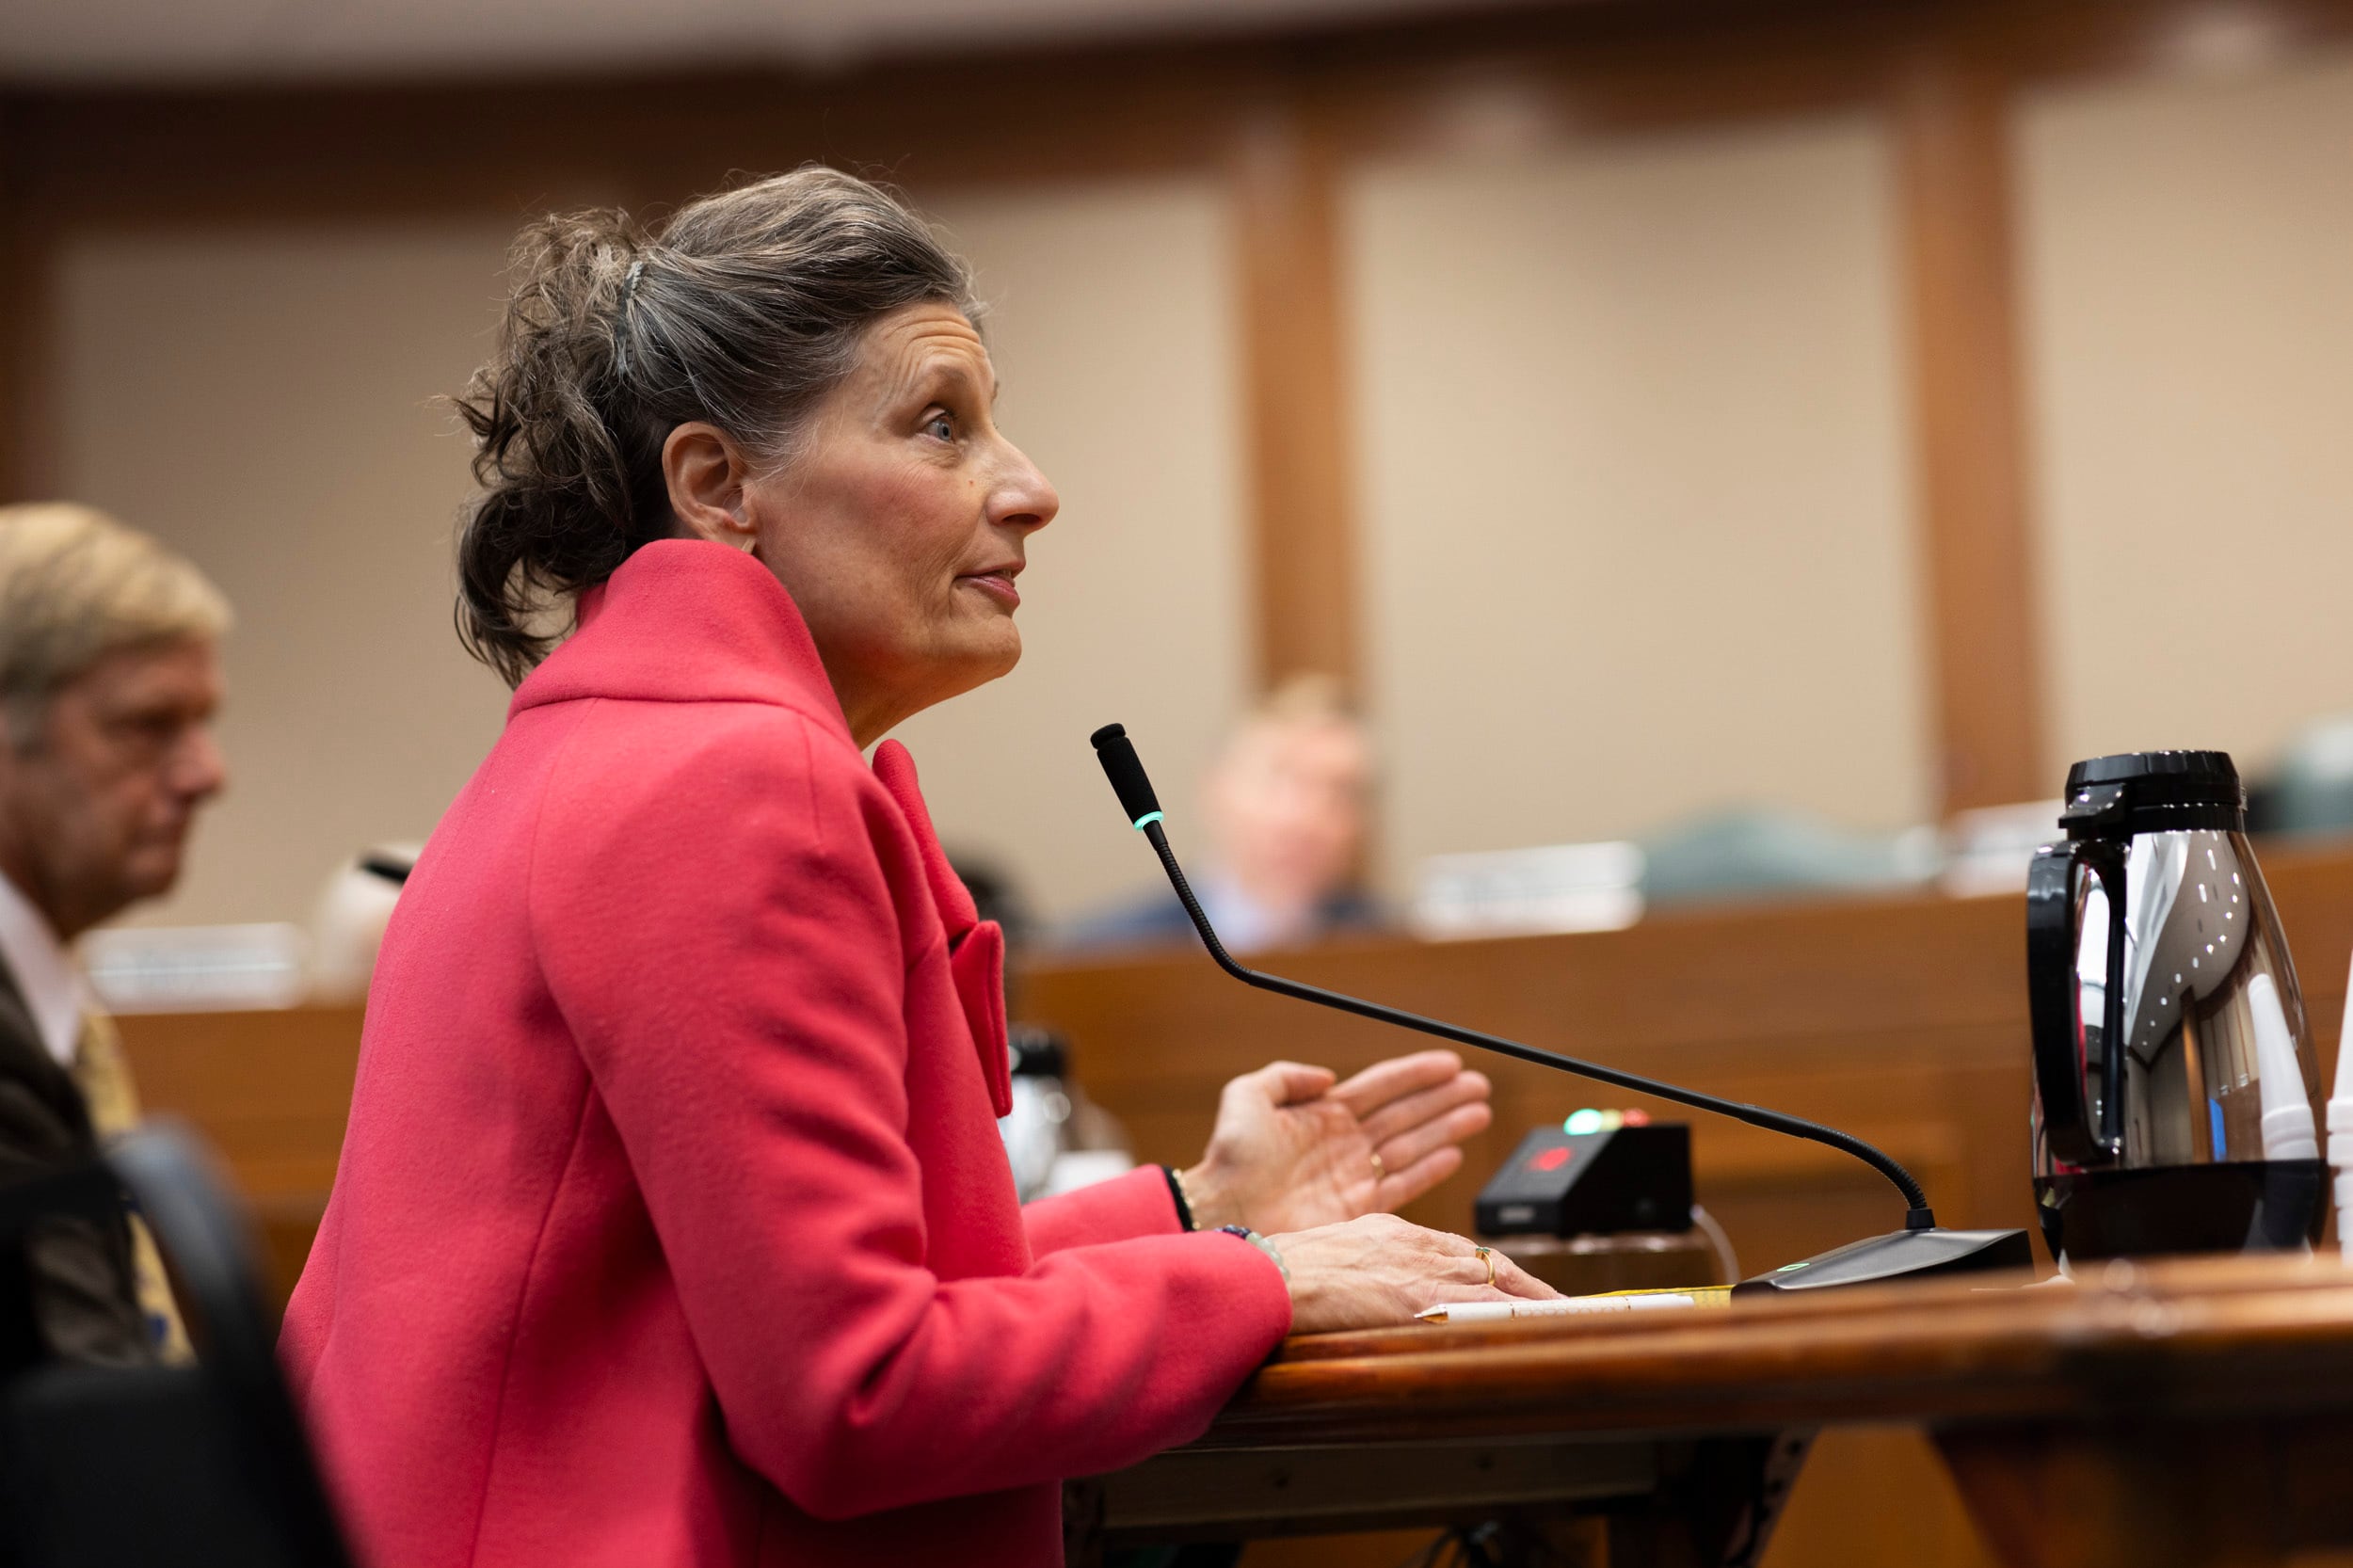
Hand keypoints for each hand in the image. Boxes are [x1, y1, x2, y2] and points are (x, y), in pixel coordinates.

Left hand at [1180, 1050, 1491, 1234]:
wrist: (1224, 1213)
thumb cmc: (1229, 1159)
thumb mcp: (1247, 1097)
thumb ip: (1285, 1076)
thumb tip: (1329, 1077)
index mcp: (1323, 1113)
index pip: (1382, 1086)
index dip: (1417, 1073)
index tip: (1450, 1062)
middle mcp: (1344, 1142)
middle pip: (1406, 1113)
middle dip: (1444, 1098)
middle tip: (1479, 1085)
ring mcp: (1354, 1175)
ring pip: (1413, 1144)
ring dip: (1448, 1128)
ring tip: (1479, 1112)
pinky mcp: (1358, 1209)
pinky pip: (1404, 1184)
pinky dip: (1431, 1169)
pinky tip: (1454, 1154)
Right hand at [1272, 1214, 1557, 1332]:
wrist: (1267, 1278)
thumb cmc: (1284, 1274)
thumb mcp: (1333, 1258)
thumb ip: (1364, 1270)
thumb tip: (1376, 1294)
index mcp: (1390, 1231)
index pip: (1458, 1249)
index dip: (1494, 1269)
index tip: (1517, 1282)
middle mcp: (1413, 1244)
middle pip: (1488, 1262)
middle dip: (1529, 1284)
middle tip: (1563, 1303)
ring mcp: (1418, 1270)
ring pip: (1494, 1281)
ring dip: (1536, 1300)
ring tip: (1569, 1316)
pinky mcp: (1418, 1297)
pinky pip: (1481, 1305)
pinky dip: (1517, 1313)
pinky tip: (1540, 1325)